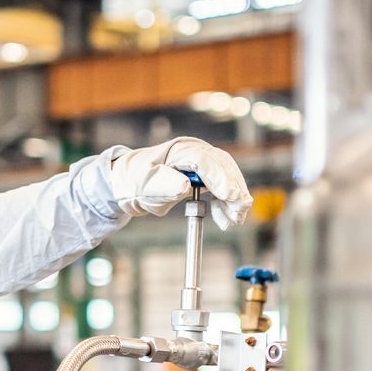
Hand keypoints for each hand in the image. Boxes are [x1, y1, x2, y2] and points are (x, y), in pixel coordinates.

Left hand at [101, 137, 252, 230]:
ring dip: (234, 199)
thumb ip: (165, 185)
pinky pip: (223, 187)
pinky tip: (226, 219)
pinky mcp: (206, 174)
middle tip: (239, 211)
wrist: (132, 182)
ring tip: (234, 220)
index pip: (204, 160)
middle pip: (222, 167)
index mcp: (179, 150)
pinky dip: (227, 203)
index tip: (231, 196)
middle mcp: (195, 151)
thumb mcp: (147, 186)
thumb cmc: (138, 181)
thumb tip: (184, 186)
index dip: (219, 177)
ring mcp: (203, 161)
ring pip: (227, 177)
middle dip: (234, 190)